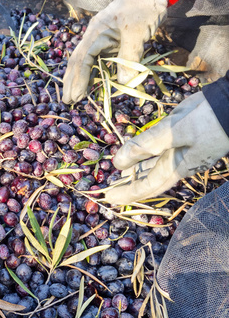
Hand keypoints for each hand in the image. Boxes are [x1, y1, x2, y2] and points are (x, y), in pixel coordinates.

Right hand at [62, 0, 168, 103]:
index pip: (82, 60)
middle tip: (68, 101)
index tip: (76, 96)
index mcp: (96, 33)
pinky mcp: (108, 44)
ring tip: (74, 97)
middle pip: (77, 62)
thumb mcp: (137, 33)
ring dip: (79, 80)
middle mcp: (93, 37)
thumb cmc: (143, 8)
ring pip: (84, 63)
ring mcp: (100, 40)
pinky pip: (96, 62)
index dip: (78, 79)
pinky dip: (91, 75)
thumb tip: (124, 83)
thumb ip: (130, 57)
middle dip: (71, 82)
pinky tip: (90, 86)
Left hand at [104, 92, 228, 204]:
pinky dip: (147, 156)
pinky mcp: (189, 138)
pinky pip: (162, 153)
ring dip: (137, 171)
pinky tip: (140, 154)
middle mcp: (181, 163)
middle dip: (130, 185)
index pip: (147, 186)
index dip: (127, 193)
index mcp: (177, 166)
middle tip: (109, 191)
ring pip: (155, 166)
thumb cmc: (208, 118)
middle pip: (150, 179)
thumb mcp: (173, 131)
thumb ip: (145, 145)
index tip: (108, 198)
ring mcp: (187, 152)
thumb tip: (117, 163)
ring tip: (120, 175)